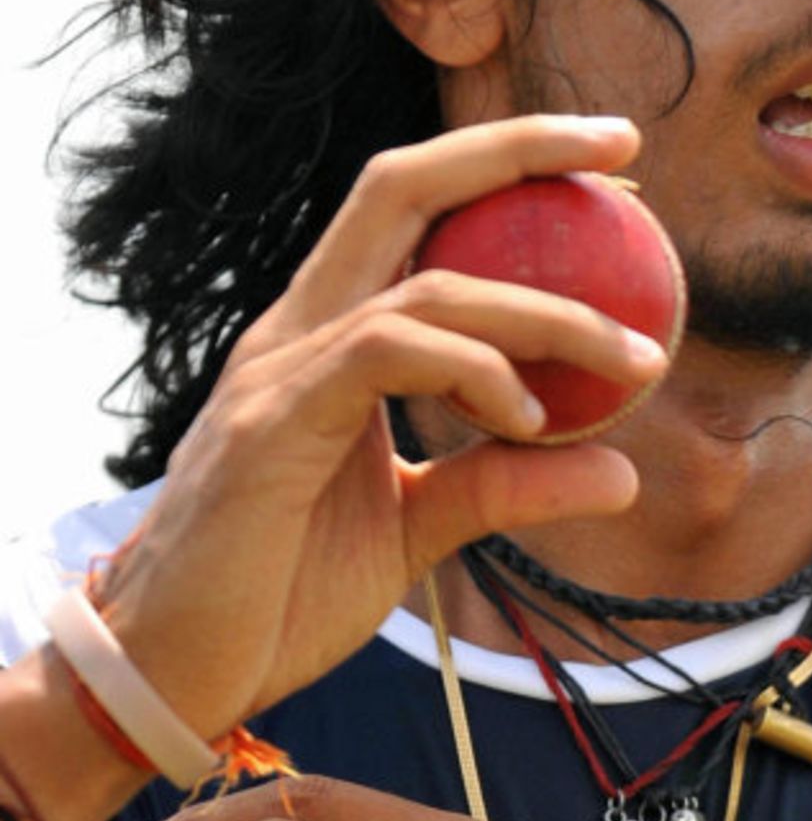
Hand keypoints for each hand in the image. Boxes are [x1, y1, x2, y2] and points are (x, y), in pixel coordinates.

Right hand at [97, 115, 666, 742]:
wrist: (169, 677)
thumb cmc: (279, 597)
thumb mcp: (418, 530)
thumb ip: (505, 486)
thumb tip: (624, 474)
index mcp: (326, 337)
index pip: (413, 210)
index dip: (502, 164)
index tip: (608, 155)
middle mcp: (297, 331)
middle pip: (402, 187)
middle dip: (515, 147)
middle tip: (623, 143)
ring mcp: (276, 371)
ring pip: (424, 287)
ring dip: (545, 311)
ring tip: (633, 358)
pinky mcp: (268, 427)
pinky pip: (385, 357)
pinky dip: (473, 372)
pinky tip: (530, 417)